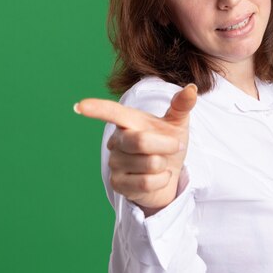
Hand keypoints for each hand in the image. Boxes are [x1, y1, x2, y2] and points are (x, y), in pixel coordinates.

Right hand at [74, 84, 197, 215]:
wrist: (169, 174)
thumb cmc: (168, 144)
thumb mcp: (177, 124)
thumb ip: (182, 105)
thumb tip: (192, 88)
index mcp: (128, 121)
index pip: (112, 113)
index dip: (97, 109)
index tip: (80, 106)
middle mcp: (117, 140)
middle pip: (141, 141)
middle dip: (166, 145)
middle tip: (175, 146)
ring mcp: (115, 163)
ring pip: (149, 164)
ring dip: (164, 165)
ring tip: (161, 163)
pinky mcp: (118, 184)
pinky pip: (146, 183)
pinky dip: (161, 180)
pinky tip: (159, 177)